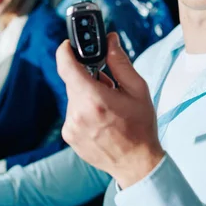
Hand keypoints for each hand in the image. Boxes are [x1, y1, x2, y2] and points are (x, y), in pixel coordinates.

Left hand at [57, 33, 164, 188]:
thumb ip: (120, 62)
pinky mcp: (69, 136)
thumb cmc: (140, 127)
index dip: (64, 51)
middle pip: (73, 82)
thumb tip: (110, 40)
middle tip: (108, 87)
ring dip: (86, 96)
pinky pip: (73, 113)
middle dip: (88, 79)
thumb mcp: (137, 90)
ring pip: (73, 98)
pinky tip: (101, 121)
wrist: (137, 164)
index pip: (66, 66)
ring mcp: (70, 127)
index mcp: (93, 99)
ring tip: (107, 109)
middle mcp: (77, 113)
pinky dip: (84, 111)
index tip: (68, 45)